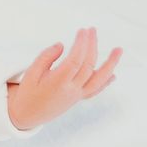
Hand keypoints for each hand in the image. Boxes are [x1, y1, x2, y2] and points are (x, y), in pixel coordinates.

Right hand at [6, 27, 120, 130]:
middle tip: (92, 30)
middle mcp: (71, 90)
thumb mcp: (30, 73)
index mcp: (58, 82)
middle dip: (92, 45)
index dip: (81, 44)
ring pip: (98, 79)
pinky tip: (113, 74)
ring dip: (110, 63)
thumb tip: (61, 45)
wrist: (28, 116)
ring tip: (119, 50)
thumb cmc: (28, 92)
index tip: (82, 30)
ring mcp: (77, 95)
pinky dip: (105, 82)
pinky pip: (95, 90)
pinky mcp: (78, 98)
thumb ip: (45, 57)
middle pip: (88, 65)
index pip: (75, 60)